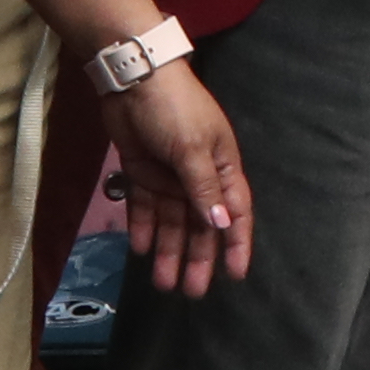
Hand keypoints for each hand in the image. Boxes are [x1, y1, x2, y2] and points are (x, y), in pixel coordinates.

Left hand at [106, 67, 257, 296]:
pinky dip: (142, 227)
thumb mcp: (193, 149)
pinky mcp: (141, 171)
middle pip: (200, 225)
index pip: (235, 212)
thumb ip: (204, 189)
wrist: (133, 79)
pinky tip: (140, 249)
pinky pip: (143, 207)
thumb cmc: (175, 110)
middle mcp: (198, 176)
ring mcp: (169, 175)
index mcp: (222, 167)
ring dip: (168, 250)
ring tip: (162, 282)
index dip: (236, 243)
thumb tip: (222, 224)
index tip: (236, 274)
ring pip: (171, 222)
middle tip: (191, 291)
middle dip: (197, 257)